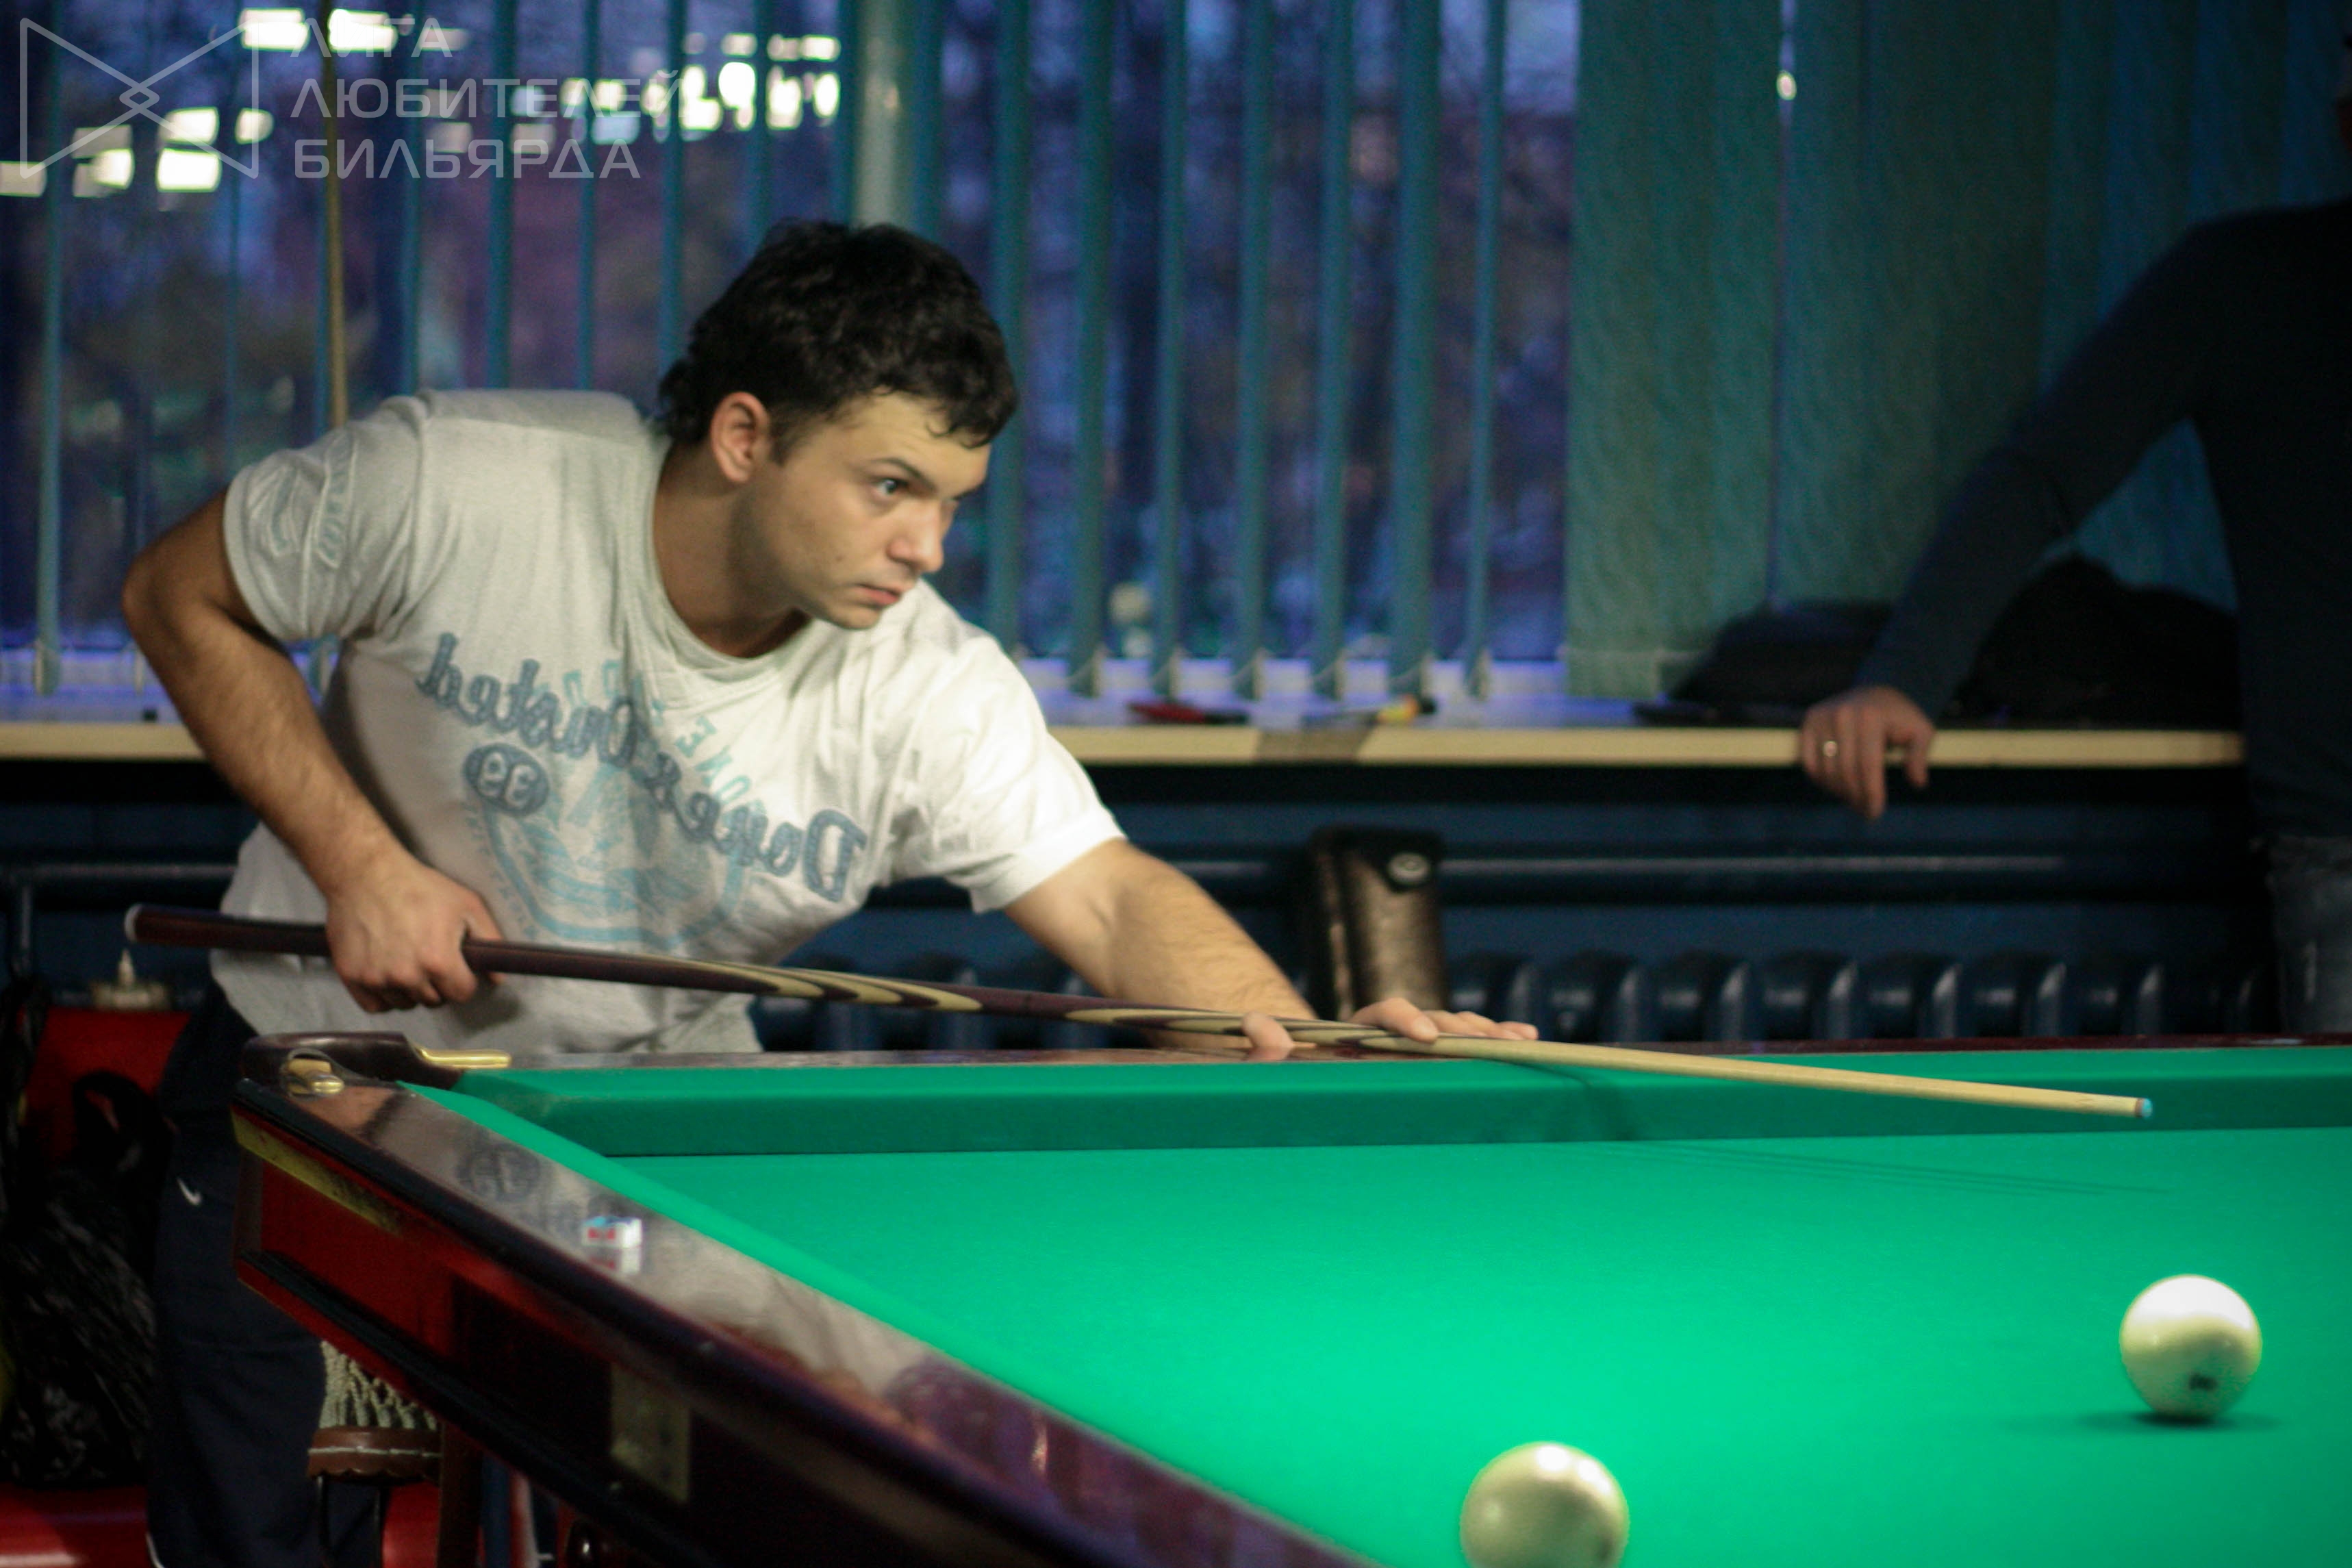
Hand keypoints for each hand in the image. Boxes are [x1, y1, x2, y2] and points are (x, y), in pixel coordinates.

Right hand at [318, 849, 503, 1012]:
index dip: (463, 979)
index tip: (456, 965)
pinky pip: (375, 1005)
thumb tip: (498, 979)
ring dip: (410, 990)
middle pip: (434, 1000)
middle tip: (429, 957)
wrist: (367, 874)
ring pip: (405, 1003)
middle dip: (437, 984)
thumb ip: (489, 941)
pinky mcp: (352, 977)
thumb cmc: (420, 887)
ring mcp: (377, 978)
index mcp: (438, 961)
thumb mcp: (467, 905)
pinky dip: (383, 995)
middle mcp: (407, 976)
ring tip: (407, 960)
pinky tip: (387, 972)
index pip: (462, 994)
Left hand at [1234, 996, 1541, 1060]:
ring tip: (1518, 1039)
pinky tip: (1523, 1039)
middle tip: (1492, 1042)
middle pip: (1430, 1018)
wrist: (1300, 1091)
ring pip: (1453, 1029)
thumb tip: (1259, 1025)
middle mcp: (1385, 1035)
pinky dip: (1490, 1040)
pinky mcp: (1428, 1062)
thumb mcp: (1268, 1073)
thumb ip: (1264, 1054)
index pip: (1380, 1015)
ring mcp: (1410, 1048)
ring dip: (1485, 1032)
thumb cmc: (1285, 1086)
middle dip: (1463, 1027)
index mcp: (1350, 1034)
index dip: (1404, 1019)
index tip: (1424, 1037)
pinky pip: (1463, 1046)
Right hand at [1799, 684, 1935, 819]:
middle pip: (1845, 772)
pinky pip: (1810, 763)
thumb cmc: (1900, 717)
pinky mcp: (1809, 721)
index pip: (1868, 766)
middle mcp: (1843, 715)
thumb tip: (1918, 782)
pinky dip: (1821, 781)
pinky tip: (1837, 787)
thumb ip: (1920, 756)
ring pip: (1826, 771)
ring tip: (1853, 800)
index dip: (1871, 793)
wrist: (1874, 692)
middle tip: (1865, 811)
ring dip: (1839, 792)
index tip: (1874, 813)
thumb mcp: (1921, 730)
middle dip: (1856, 797)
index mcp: (1871, 717)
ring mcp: (1822, 717)